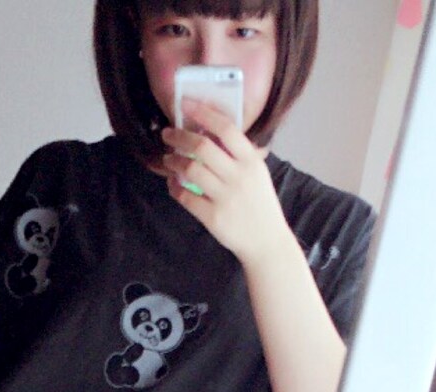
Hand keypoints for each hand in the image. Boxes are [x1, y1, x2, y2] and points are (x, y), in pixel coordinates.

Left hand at [160, 99, 290, 267]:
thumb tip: (210, 131)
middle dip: (179, 137)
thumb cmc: (259, 204)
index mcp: (251, 162)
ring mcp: (226, 198)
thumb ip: (239, 154)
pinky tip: (172, 183)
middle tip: (168, 135)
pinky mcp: (213, 217)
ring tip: (168, 160)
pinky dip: (174, 188)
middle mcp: (239, 177)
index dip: (203, 113)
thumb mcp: (257, 174)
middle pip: (202, 147)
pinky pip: (186, 197)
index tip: (186, 104)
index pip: (226, 129)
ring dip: (174, 162)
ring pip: (190, 170)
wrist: (266, 242)